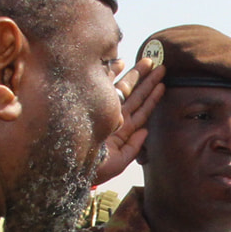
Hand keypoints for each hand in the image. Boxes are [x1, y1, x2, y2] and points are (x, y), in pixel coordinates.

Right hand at [94, 54, 164, 183]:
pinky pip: (103, 85)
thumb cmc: (92, 170)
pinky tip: (120, 62)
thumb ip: (132, 148)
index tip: (163, 85)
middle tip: (160, 66)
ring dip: (135, 75)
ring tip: (148, 62)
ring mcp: (102, 109)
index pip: (141, 113)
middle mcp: (113, 118)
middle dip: (148, 82)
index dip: (153, 99)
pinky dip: (110, 73)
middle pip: (135, 97)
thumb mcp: (117, 163)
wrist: (67, 165)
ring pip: (122, 89)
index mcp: (121, 132)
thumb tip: (145, 131)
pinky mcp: (90, 103)